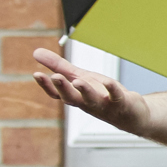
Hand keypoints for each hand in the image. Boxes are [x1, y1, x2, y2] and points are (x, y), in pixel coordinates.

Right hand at [31, 47, 150, 133]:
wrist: (131, 114)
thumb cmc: (101, 94)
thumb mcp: (79, 77)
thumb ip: (59, 66)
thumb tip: (35, 52)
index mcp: (75, 96)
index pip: (57, 93)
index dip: (46, 85)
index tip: (36, 74)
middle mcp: (86, 103)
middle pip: (71, 98)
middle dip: (63, 88)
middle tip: (55, 77)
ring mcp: (104, 105)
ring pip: (92, 100)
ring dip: (85, 91)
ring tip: (78, 81)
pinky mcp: (121, 104)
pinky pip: (116, 97)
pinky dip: (113, 90)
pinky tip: (108, 81)